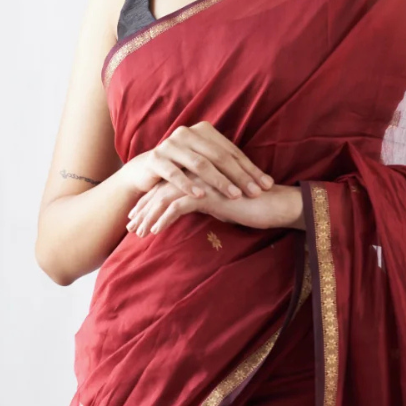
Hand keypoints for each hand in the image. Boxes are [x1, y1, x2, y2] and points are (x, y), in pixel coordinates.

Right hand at [121, 120, 273, 202]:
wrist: (146, 171)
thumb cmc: (184, 169)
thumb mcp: (206, 164)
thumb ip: (228, 167)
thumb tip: (264, 180)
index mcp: (204, 131)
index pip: (231, 151)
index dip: (250, 169)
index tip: (266, 185)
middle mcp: (187, 133)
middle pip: (219, 157)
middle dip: (239, 176)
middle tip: (255, 192)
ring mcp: (170, 145)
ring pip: (200, 164)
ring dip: (219, 181)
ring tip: (234, 196)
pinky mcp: (155, 159)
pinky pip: (174, 173)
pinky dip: (188, 185)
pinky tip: (201, 195)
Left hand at [126, 178, 302, 236]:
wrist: (275, 204)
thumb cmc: (253, 206)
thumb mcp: (224, 204)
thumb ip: (207, 203)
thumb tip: (192, 211)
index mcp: (200, 174)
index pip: (168, 185)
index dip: (151, 202)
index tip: (138, 217)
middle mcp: (198, 173)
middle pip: (161, 189)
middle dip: (144, 209)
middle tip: (130, 226)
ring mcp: (202, 182)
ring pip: (165, 197)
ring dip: (149, 216)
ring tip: (137, 232)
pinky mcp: (208, 194)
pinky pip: (178, 207)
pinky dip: (163, 219)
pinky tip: (154, 232)